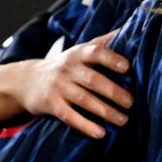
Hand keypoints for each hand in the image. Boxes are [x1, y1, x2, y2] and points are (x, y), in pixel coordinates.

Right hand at [16, 33, 131, 138]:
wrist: (27, 81)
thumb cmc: (66, 66)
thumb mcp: (81, 50)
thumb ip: (105, 42)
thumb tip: (134, 28)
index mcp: (79, 53)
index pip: (95, 53)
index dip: (111, 59)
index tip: (127, 67)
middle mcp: (68, 68)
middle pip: (92, 80)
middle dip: (113, 92)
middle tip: (131, 103)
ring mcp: (58, 87)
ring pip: (84, 100)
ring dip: (105, 111)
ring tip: (123, 120)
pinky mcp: (52, 104)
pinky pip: (70, 116)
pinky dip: (86, 125)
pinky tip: (101, 133)